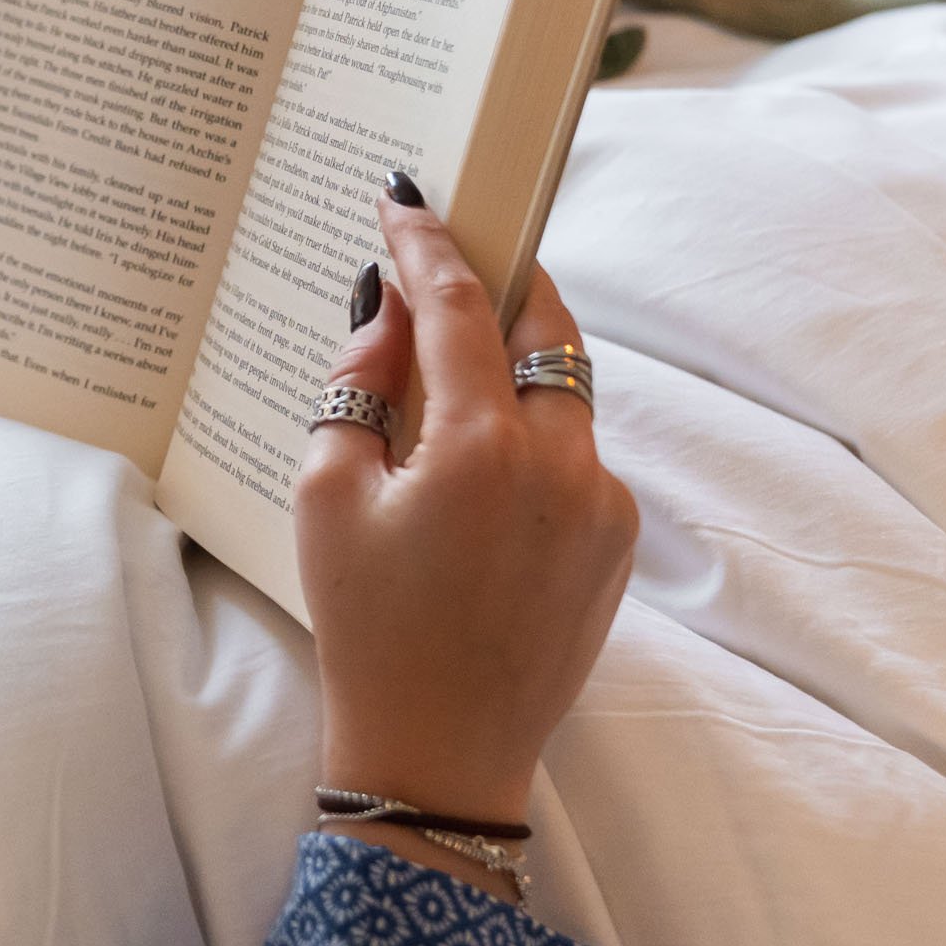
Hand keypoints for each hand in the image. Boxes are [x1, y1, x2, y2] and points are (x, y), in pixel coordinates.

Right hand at [294, 181, 636, 894]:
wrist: (441, 750)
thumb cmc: (366, 626)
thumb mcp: (327, 496)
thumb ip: (358, 384)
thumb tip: (385, 305)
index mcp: (482, 447)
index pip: (458, 304)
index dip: (427, 240)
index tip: (406, 195)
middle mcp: (562, 462)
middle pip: (546, 322)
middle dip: (501, 274)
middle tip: (456, 243)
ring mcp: (602, 501)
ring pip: (568, 384)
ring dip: (518, 351)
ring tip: (458, 347)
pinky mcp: (617, 536)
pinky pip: (577, 446)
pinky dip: (534, 421)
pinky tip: (478, 446)